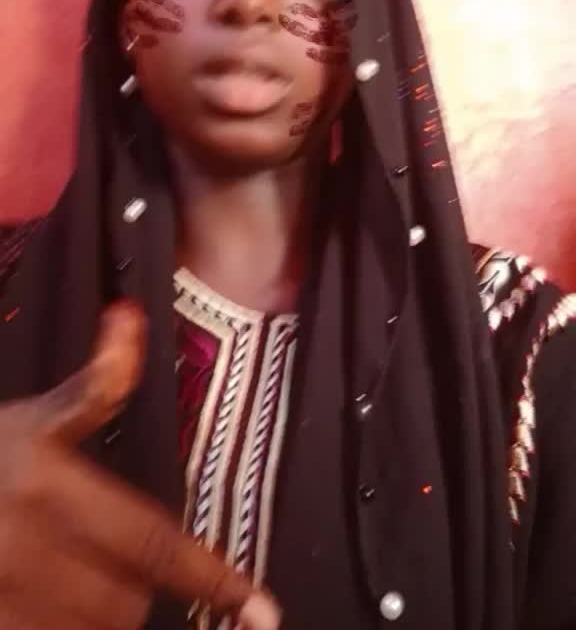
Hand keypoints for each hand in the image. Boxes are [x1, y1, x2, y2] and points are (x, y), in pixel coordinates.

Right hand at [0, 301, 280, 628]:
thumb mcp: (36, 415)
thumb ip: (96, 382)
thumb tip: (129, 316)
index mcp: (52, 485)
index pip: (154, 542)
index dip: (212, 577)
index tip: (260, 607)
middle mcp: (30, 548)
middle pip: (130, 599)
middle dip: (139, 589)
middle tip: (119, 565)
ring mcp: (5, 598)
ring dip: (103, 621)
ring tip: (81, 586)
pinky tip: (57, 612)